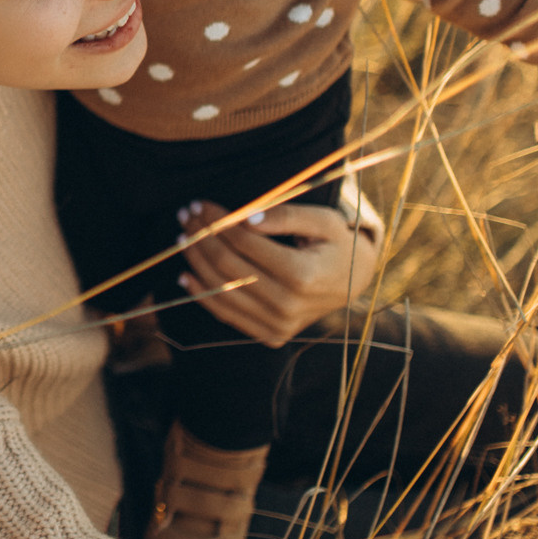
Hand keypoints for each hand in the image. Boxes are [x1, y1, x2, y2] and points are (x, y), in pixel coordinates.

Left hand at [173, 192, 383, 344]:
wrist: (355, 281)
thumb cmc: (336, 243)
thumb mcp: (322, 220)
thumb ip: (285, 216)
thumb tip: (246, 218)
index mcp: (303, 275)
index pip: (245, 243)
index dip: (218, 221)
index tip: (200, 204)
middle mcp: (289, 305)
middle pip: (229, 266)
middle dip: (201, 237)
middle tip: (185, 215)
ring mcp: (279, 325)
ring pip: (222, 291)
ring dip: (196, 262)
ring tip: (182, 238)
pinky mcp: (271, 334)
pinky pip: (228, 314)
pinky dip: (203, 295)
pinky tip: (186, 274)